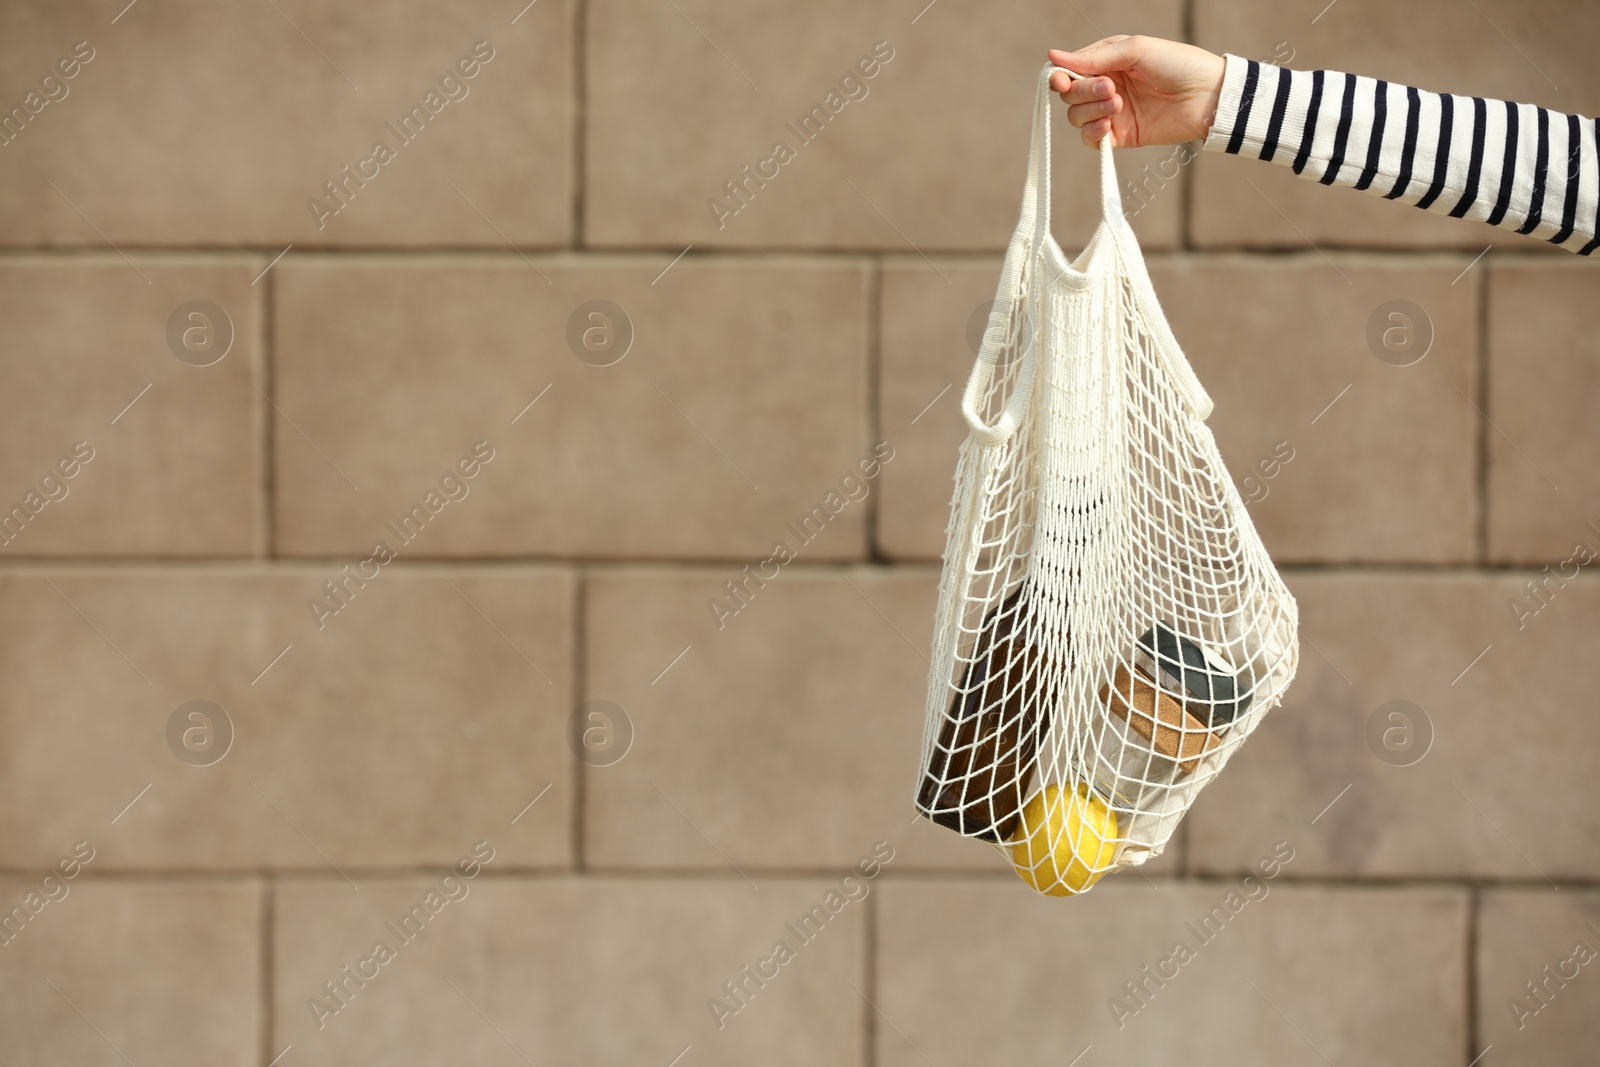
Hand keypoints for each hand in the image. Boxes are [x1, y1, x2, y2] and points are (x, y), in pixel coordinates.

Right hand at [1046, 37, 1224, 147]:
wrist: (1207, 96)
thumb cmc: (1177, 64)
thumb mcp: (1135, 50)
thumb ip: (1095, 57)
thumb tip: (1053, 56)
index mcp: (1108, 62)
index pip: (1070, 71)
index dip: (1060, 77)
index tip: (1061, 81)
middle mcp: (1107, 87)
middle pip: (1071, 96)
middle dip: (1084, 92)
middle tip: (1111, 88)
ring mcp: (1113, 112)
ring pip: (1077, 117)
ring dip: (1091, 110)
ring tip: (1118, 103)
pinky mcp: (1121, 135)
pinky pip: (1091, 139)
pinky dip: (1093, 132)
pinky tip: (1108, 124)